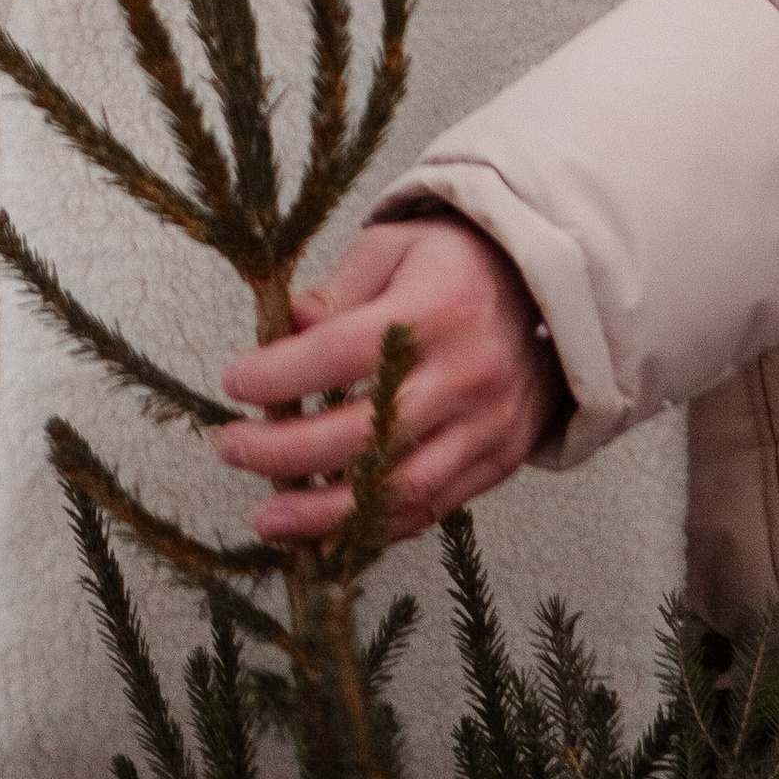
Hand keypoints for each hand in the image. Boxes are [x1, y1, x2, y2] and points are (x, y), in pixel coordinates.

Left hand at [215, 218, 560, 543]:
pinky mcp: (499, 461)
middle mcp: (466, 374)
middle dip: (287, 450)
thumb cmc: (455, 263)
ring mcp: (487, 426)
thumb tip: (291, 326)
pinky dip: (376, 527)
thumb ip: (341, 287)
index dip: (281, 374)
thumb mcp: (395, 246)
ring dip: (326, 514)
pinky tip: (328, 532)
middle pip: (365, 431)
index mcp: (437, 309)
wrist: (546, 290)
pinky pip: (431, 508)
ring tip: (268, 518)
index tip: (234, 381)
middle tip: (232, 448)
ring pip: (399, 489)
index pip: (343, 353)